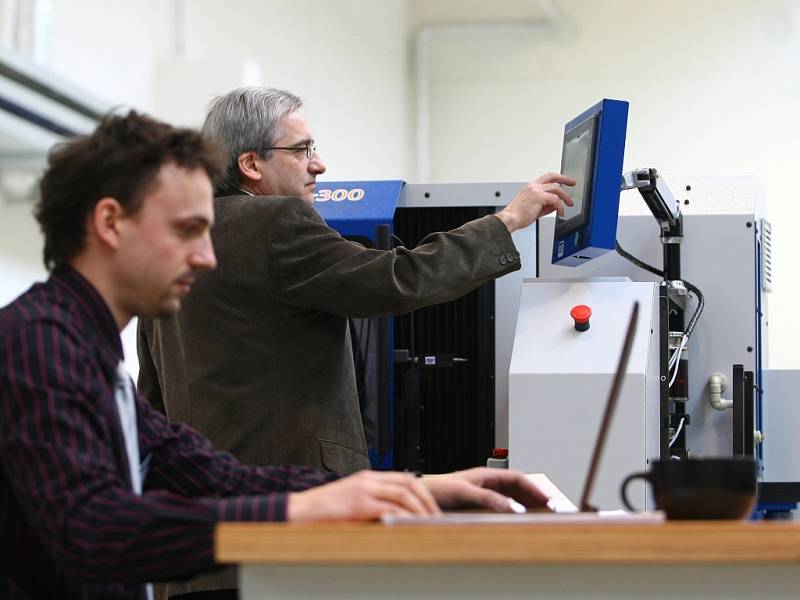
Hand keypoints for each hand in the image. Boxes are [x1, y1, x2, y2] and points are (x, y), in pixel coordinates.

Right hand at [287, 470, 441, 521]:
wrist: (300, 510)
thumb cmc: (324, 509)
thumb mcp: (351, 500)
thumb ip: (372, 501)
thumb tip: (395, 514)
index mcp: (368, 477)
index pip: (405, 477)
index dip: (422, 492)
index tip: (432, 508)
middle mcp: (368, 480)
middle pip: (409, 483)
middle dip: (427, 500)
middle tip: (436, 517)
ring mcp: (364, 490)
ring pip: (403, 495)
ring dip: (419, 510)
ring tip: (427, 524)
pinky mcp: (358, 505)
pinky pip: (388, 509)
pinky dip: (403, 518)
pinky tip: (409, 527)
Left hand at [422, 468, 550, 511]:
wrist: (419, 497)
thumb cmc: (437, 488)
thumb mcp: (466, 493)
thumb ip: (489, 499)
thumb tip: (513, 507)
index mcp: (486, 474)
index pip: (517, 478)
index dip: (534, 488)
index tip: (547, 499)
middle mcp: (486, 483)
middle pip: (517, 488)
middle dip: (534, 497)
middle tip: (549, 509)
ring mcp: (482, 494)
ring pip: (511, 498)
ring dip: (525, 505)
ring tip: (538, 515)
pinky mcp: (477, 505)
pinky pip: (501, 507)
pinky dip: (513, 512)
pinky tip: (517, 521)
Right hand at [495, 173, 575, 232]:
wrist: (510, 219)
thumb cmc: (517, 216)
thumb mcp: (534, 208)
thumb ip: (546, 205)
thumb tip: (556, 205)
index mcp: (530, 187)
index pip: (547, 177)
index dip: (557, 178)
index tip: (564, 181)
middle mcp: (533, 186)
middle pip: (553, 177)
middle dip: (565, 179)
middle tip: (573, 183)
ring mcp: (536, 190)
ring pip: (556, 189)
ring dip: (565, 197)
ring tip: (568, 204)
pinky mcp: (539, 197)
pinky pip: (555, 199)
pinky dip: (560, 206)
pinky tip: (560, 212)